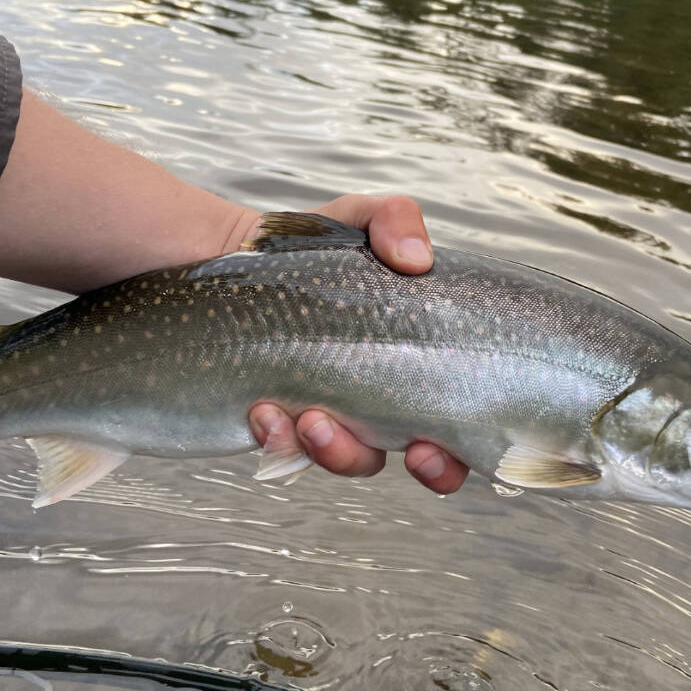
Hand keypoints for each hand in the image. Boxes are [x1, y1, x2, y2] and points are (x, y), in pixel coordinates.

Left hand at [247, 195, 469, 494]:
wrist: (230, 257)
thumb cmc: (310, 246)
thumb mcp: (358, 219)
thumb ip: (394, 219)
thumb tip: (417, 259)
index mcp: (417, 362)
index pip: (459, 425)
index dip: (459, 455)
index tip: (437, 445)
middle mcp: (382, 399)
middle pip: (422, 460)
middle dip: (425, 471)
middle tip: (408, 449)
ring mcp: (331, 415)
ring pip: (352, 460)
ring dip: (338, 451)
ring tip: (310, 416)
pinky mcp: (280, 421)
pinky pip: (287, 451)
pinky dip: (278, 439)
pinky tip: (263, 410)